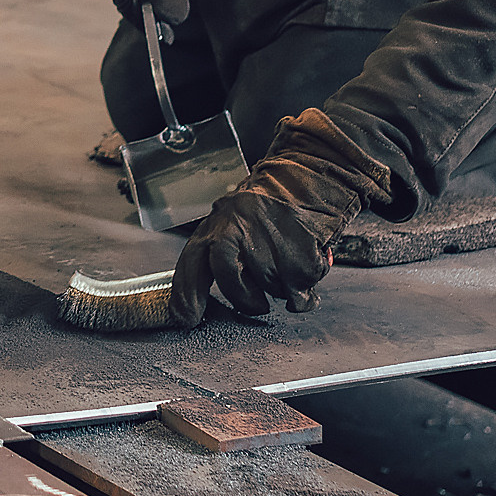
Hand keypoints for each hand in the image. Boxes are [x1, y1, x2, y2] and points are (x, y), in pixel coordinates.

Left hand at [169, 109, 390, 326]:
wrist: (310, 175)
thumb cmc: (271, 201)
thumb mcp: (233, 218)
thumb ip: (220, 250)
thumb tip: (203, 293)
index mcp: (217, 226)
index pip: (192, 266)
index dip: (186, 297)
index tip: (185, 319)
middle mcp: (237, 233)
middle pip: (232, 285)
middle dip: (247, 301)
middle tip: (259, 303)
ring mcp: (268, 244)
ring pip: (272, 290)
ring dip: (284, 284)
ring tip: (289, 255)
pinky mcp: (300, 254)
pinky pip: (302, 291)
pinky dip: (308, 285)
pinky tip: (308, 258)